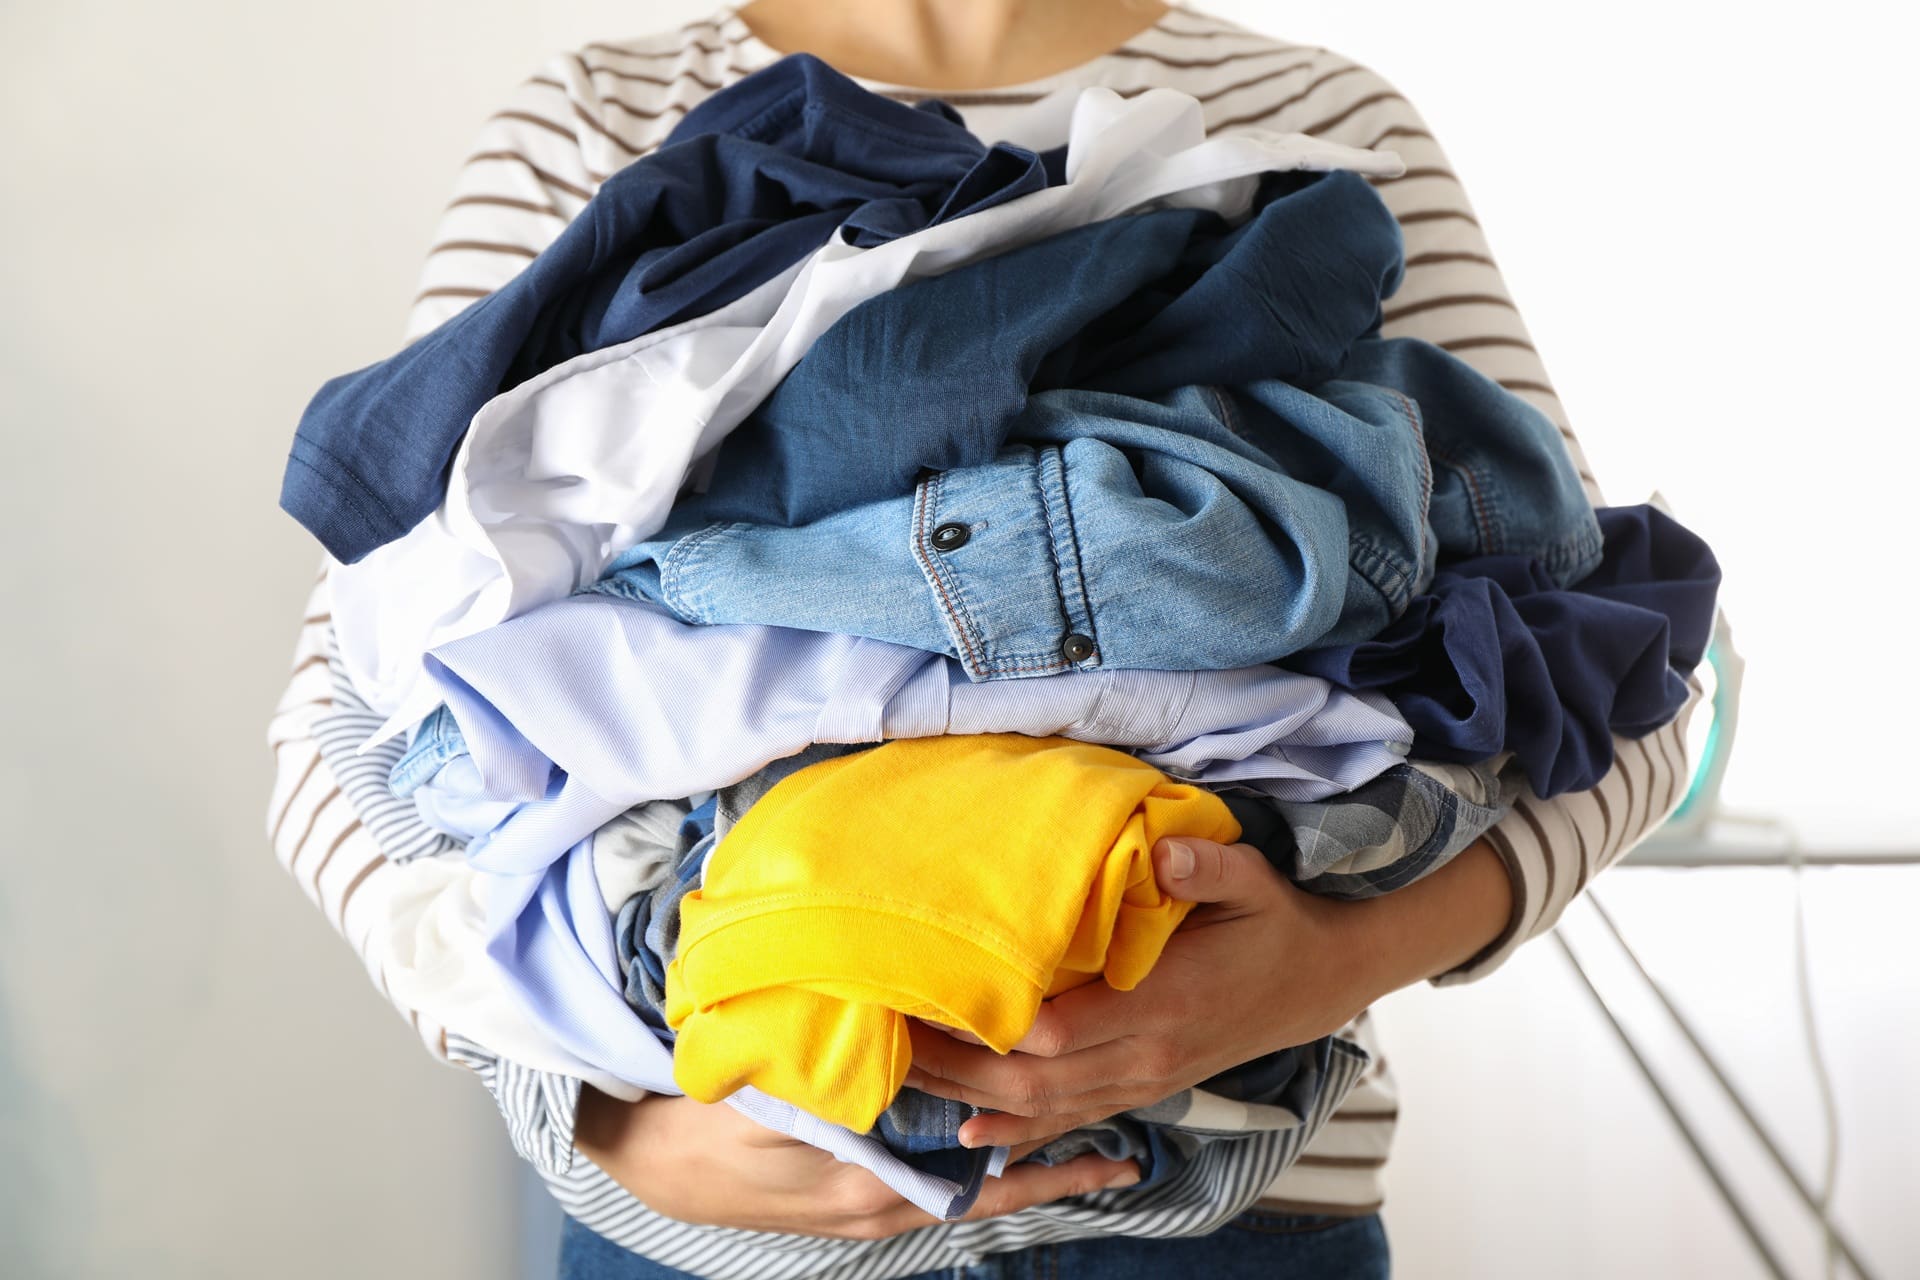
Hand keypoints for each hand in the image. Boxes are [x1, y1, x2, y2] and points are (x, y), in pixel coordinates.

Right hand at [574, 1086, 1141, 1239]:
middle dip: (1054, 1176)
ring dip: (1019, 1174)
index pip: (984, 1184)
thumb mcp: (776, 1098)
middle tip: (1124, 1159)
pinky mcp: (852, 1199)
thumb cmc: (711, 1124)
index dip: (1047, 1166)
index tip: (1108, 1147)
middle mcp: (883, 1210)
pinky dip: (974, 1171)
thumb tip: (903, 1038)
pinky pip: (933, 1189)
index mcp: (874, 1188)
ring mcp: (868, 1212)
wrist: (652, 1162)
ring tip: (1082, 1153)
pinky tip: (997, 1148)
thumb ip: (841, 1075)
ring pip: (966, 1195)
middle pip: (990, 1199)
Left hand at [905, 835, 1375, 1149]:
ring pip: (1045, 1106)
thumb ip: (1205, 869)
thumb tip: (1164, 854)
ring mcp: (1143, 1079)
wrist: (1317, 980)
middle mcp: (1147, 1054)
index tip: (933, 996)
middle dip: (960, 1067)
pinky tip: (972, 1134)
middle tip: (892, 1038)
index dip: (993, 1025)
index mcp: (1163, 1003)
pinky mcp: (1142, 1087)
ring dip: (973, 1097)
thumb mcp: (1252, 880)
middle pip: (1035, 1079)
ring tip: (905, 1076)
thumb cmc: (1273, 923)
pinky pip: (1073, 1119)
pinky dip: (1020, 1132)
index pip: (1059, 1030)